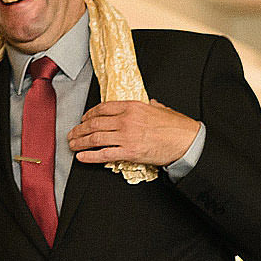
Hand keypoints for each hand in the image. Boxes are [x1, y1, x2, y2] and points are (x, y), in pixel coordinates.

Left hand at [69, 100, 198, 167]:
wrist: (188, 141)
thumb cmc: (177, 126)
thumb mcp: (161, 109)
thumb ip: (151, 105)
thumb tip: (150, 103)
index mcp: (133, 107)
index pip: (102, 108)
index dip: (88, 114)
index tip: (83, 119)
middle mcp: (126, 120)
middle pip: (94, 123)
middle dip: (79, 129)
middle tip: (71, 134)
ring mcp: (127, 136)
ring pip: (95, 138)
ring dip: (80, 142)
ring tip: (72, 145)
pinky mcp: (130, 152)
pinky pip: (104, 154)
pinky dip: (90, 156)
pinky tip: (81, 157)